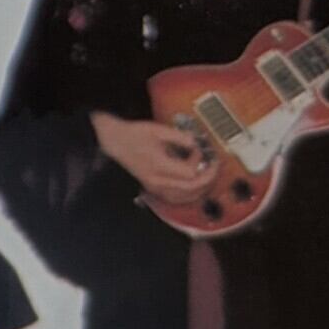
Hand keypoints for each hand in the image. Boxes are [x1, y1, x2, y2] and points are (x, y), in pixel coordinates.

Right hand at [91, 110, 215, 200]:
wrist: (114, 141)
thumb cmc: (134, 134)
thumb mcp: (158, 130)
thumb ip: (181, 137)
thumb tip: (199, 143)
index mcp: (159, 166)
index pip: (191, 173)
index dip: (202, 162)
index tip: (202, 150)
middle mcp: (158, 181)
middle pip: (192, 188)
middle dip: (208, 177)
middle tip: (214, 165)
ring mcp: (155, 187)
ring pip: (186, 197)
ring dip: (201, 188)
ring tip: (208, 176)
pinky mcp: (154, 188)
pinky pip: (177, 199)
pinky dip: (190, 195)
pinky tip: (195, 187)